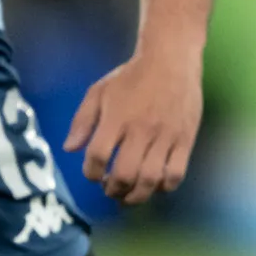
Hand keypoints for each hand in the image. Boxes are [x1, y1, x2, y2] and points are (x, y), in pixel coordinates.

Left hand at [66, 45, 203, 203]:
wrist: (171, 60)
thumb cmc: (132, 76)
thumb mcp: (99, 91)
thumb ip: (82, 120)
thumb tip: (70, 149)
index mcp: (116, 119)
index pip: (97, 157)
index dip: (90, 173)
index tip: (93, 175)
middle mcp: (141, 131)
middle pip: (124, 174)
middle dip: (113, 190)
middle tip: (110, 190)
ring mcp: (166, 137)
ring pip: (151, 179)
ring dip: (137, 195)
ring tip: (130, 195)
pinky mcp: (186, 139)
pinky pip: (176, 173)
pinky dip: (164, 186)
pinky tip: (156, 184)